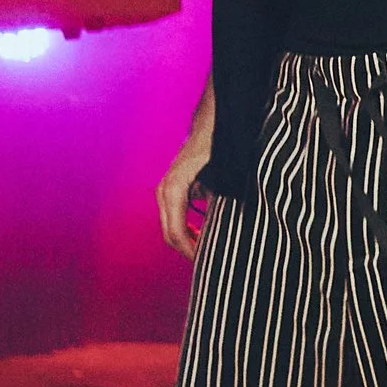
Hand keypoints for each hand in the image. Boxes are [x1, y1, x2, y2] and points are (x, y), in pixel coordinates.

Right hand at [157, 131, 212, 261]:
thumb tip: (220, 231)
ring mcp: (165, 190)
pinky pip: (174, 217)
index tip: (206, 263)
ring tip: (207, 251)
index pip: (176, 233)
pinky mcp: (171, 189)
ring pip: (170, 227)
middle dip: (188, 250)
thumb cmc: (219, 148)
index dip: (191, 251)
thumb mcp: (222, 179)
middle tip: (209, 263)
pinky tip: (202, 234)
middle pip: (170, 234)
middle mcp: (164, 192)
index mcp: (173, 191)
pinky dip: (186, 229)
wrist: (213, 122)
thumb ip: (216, 205)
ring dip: (187, 241)